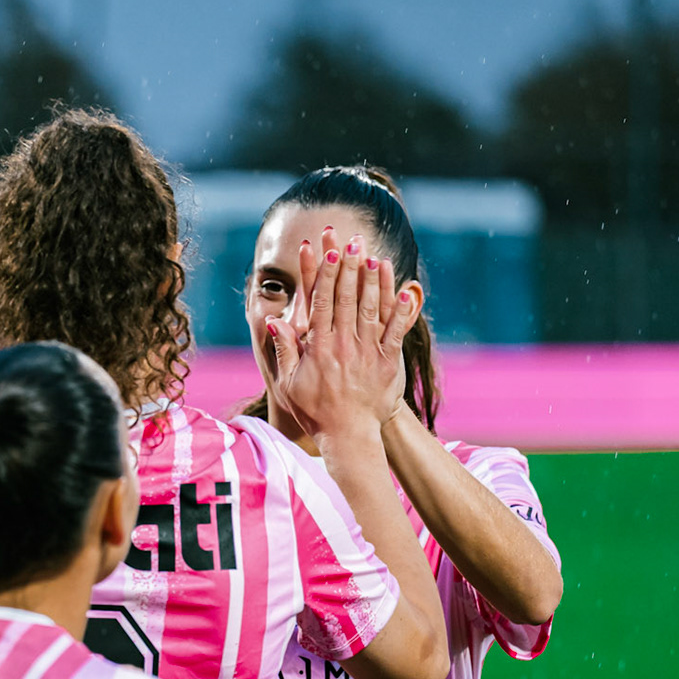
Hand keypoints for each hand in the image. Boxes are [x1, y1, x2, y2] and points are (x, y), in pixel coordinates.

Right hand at [267, 227, 419, 444]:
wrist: (348, 435)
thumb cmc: (315, 410)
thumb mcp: (289, 383)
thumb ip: (284, 350)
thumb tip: (274, 322)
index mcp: (319, 347)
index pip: (323, 303)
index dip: (327, 276)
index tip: (330, 254)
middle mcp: (344, 344)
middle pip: (348, 298)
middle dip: (351, 268)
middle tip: (354, 243)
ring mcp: (367, 352)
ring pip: (371, 308)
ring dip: (373, 280)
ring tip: (375, 257)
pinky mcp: (387, 362)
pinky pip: (395, 330)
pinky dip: (401, 309)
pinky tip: (404, 289)